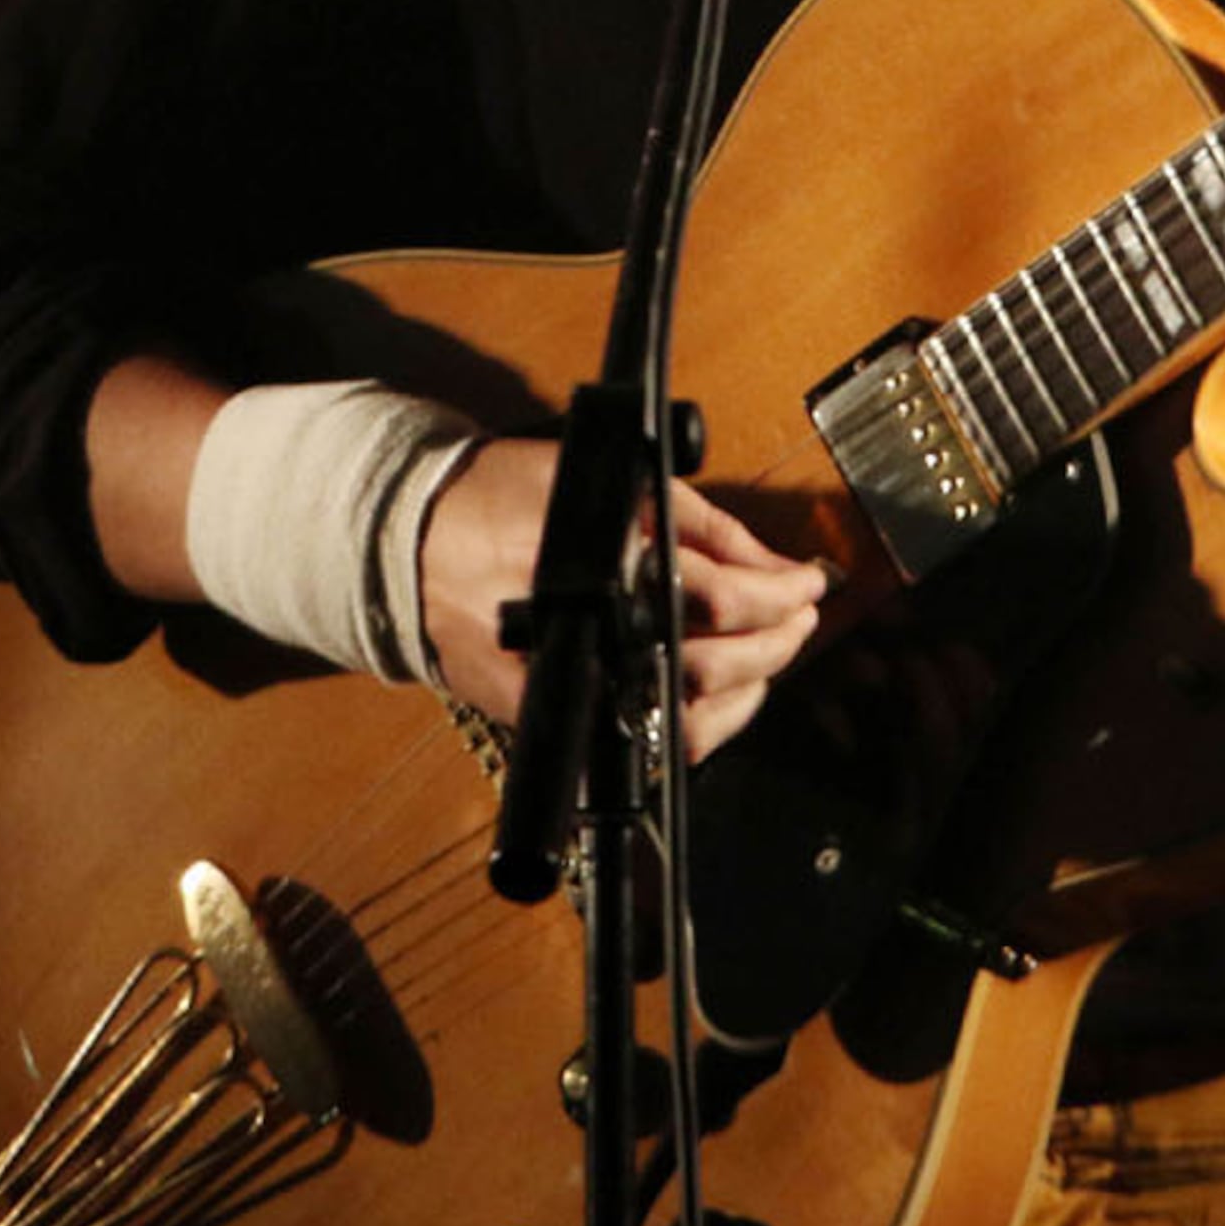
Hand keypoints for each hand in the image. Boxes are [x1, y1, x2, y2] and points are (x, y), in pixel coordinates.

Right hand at [419, 441, 826, 763]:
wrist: (413, 540)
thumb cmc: (508, 498)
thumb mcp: (615, 483)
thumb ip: (706, 528)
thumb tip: (780, 569)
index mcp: (595, 565)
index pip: (716, 595)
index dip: (778, 595)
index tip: (811, 584)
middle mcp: (578, 635)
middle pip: (708, 665)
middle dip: (775, 645)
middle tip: (800, 617)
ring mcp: (560, 689)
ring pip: (684, 722)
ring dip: (747, 689)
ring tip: (768, 650)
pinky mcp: (545, 722)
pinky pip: (639, 741)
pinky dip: (696, 722)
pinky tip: (720, 691)